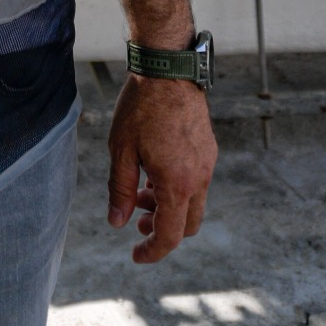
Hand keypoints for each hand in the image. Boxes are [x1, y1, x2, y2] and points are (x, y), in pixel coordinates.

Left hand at [106, 75, 216, 263]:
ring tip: (142, 192)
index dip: (153, 252)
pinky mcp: (208, 149)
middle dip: (162, 230)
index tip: (136, 255)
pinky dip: (178, 188)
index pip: (170, 235)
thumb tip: (117, 222)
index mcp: (177, 183)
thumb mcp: (121, 150)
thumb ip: (120, 190)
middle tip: (138, 221)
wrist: (168, 70)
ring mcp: (207, 163)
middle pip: (186, 225)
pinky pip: (197, 182)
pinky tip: (155, 171)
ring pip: (193, 203)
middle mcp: (199, 178)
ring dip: (169, 207)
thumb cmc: (141, 107)